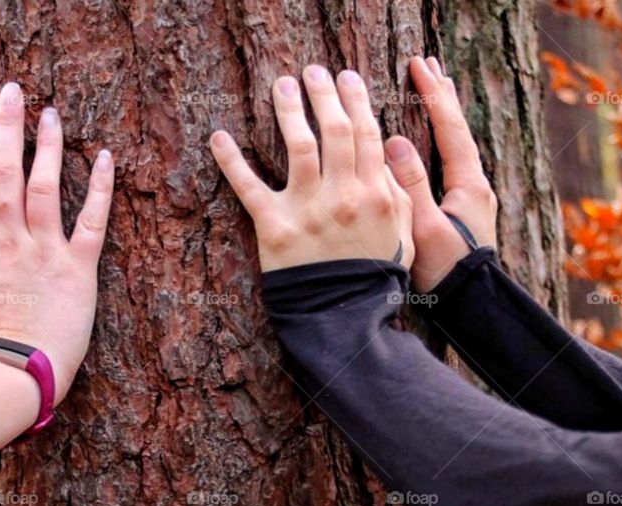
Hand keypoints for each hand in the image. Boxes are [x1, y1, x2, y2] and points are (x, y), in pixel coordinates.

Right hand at [0, 83, 113, 402]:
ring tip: (51, 113)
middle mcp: (9, 241)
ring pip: (44, 188)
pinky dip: (100, 189)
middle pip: (4, 173)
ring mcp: (44, 253)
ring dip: (47, 147)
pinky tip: (105, 158)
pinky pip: (91, 223)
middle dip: (6, 128)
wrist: (8, 375)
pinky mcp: (78, 271)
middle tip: (10, 91)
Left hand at [210, 65, 413, 272]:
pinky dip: (230, 160)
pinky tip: (218, 136)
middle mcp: (343, 195)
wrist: (342, 318)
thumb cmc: (373, 277)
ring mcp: (307, 209)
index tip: (347, 77)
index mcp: (376, 193)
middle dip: (324, 93)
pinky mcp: (273, 227)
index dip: (356, 99)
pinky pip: (248, 186)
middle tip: (313, 70)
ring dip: (289, 109)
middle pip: (334, 130)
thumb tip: (388, 150)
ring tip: (282, 85)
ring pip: (297, 145)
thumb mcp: (402, 234)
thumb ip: (398, 191)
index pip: (367, 133)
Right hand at [385, 56, 497, 291]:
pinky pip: (449, 161)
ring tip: (434, 89)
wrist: (471, 305)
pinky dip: (439, 139)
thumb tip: (396, 141)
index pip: (449, 127)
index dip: (433, 95)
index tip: (418, 66)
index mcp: (468, 184)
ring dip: (442, 114)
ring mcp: (470, 197)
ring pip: (455, 144)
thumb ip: (410, 185)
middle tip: (428, 64)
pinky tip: (430, 139)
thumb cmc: (446, 271)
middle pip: (457, 129)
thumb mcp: (423, 227)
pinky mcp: (461, 210)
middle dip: (442, 95)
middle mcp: (474, 185)